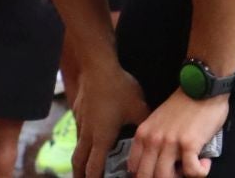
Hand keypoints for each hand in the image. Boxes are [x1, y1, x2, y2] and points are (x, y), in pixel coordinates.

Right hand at [73, 63, 150, 177]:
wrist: (97, 68)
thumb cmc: (119, 88)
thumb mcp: (139, 108)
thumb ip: (145, 125)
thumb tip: (156, 136)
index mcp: (101, 138)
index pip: (94, 167)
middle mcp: (87, 134)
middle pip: (78, 162)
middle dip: (80, 175)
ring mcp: (81, 123)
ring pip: (78, 147)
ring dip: (81, 159)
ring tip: (87, 165)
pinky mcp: (78, 112)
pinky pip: (78, 133)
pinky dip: (83, 142)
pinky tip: (91, 137)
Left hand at [129, 90, 228, 177]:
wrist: (203, 86)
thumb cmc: (185, 102)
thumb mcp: (158, 119)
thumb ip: (153, 138)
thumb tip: (156, 161)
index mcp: (143, 134)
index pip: (134, 168)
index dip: (145, 176)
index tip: (157, 174)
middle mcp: (153, 140)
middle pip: (146, 176)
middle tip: (175, 174)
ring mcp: (170, 143)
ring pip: (165, 177)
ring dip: (180, 177)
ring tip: (190, 169)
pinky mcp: (189, 144)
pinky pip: (192, 171)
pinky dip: (199, 172)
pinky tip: (204, 164)